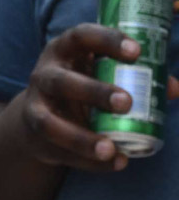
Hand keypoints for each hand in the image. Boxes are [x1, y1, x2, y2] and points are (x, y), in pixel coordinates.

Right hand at [12, 23, 178, 172]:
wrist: (35, 115)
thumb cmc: (79, 85)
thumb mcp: (98, 73)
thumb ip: (135, 78)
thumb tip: (174, 88)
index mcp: (64, 51)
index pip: (81, 37)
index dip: (107, 40)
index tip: (136, 52)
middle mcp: (44, 75)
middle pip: (62, 81)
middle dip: (94, 92)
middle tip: (126, 103)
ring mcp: (36, 106)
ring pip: (50, 122)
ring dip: (81, 138)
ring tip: (111, 148)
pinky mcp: (37, 135)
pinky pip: (60, 150)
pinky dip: (87, 161)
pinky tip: (115, 163)